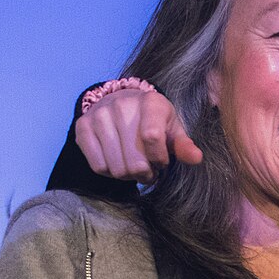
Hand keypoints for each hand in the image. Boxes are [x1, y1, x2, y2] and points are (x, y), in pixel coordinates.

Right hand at [74, 88, 201, 182]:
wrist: (120, 103)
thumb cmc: (153, 121)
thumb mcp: (172, 130)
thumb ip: (183, 145)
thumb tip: (196, 158)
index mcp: (150, 101)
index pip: (153, 138)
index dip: (160, 160)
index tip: (162, 162)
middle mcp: (122, 104)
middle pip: (135, 162)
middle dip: (145, 174)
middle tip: (149, 170)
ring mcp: (99, 114)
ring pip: (116, 168)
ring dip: (128, 176)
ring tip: (134, 166)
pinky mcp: (82, 127)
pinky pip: (98, 166)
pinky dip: (110, 172)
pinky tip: (117, 162)